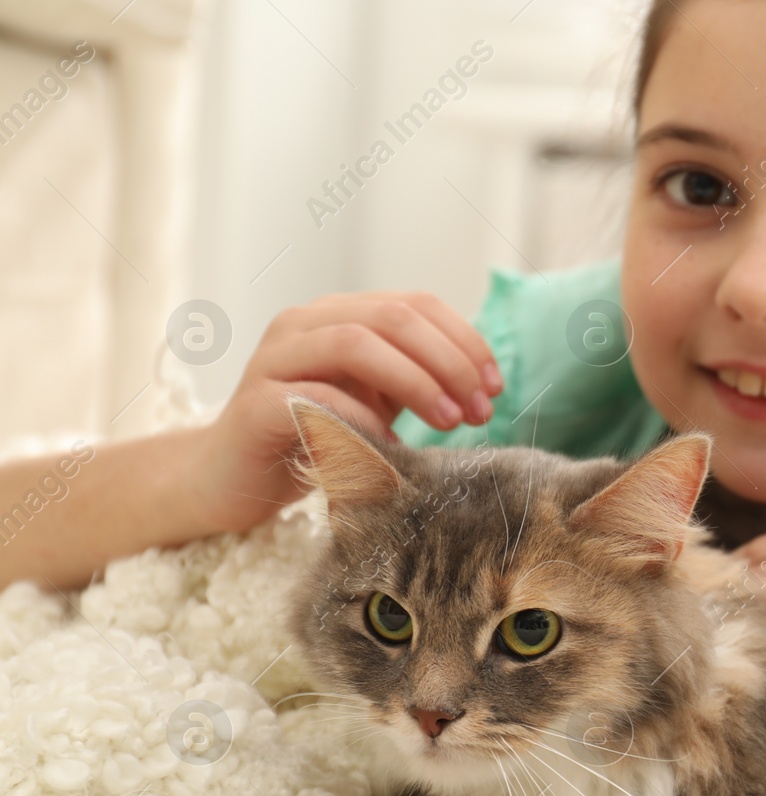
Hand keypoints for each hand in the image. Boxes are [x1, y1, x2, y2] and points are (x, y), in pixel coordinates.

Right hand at [185, 292, 501, 532]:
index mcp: (340, 315)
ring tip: (450, 422)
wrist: (231, 481)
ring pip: (355, 342)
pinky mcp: (255, 403)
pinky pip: (318, 396)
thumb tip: (483, 386)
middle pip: (393, 317)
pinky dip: (365, 417)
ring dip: (415, 380)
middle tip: (478, 409)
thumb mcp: (375, 401)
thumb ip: (415, 381)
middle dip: (449, 361)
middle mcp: (305, 324)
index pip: (416, 304)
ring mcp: (275, 358)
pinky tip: (395, 444)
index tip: (495, 386)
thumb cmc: (313, 439)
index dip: (465, 340)